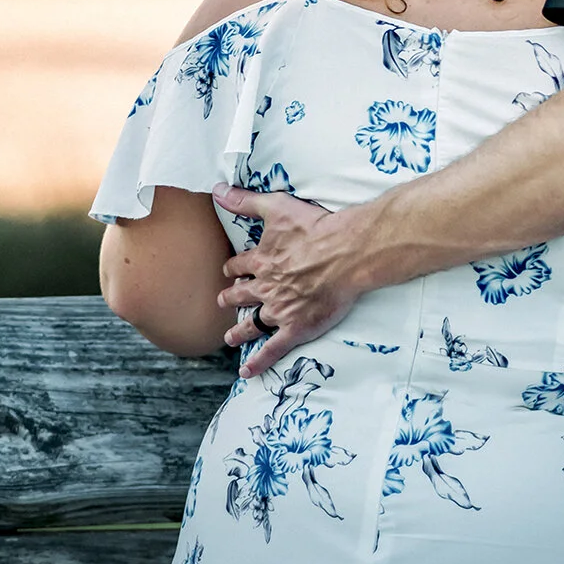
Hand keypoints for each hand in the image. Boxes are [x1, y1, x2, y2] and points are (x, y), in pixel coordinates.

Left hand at [214, 186, 364, 376]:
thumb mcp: (277, 207)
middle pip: (243, 294)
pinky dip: (259, 362)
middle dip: (232, 297)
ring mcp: (280, 310)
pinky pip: (273, 349)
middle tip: (224, 301)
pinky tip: (247, 372)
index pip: (241, 265)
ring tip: (230, 337)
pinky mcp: (296, 328)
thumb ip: (245, 201)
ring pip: (253, 323)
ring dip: (239, 331)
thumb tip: (217, 191)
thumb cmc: (316, 229)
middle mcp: (267, 287)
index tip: (230, 269)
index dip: (234, 267)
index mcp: (263, 260)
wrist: (346, 254)